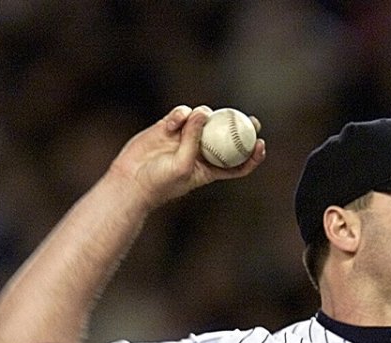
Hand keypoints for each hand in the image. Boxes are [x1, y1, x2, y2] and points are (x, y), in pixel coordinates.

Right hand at [109, 104, 264, 209]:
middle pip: (225, 137)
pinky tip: (176, 119)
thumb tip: (204, 112)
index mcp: (208, 168)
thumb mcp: (182, 164)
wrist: (130, 180)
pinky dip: (180, 114)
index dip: (251, 155)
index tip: (260, 144)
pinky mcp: (167, 128)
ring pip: (202, 120)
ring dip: (203, 116)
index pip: (236, 164)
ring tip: (198, 116)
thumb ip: (193, 139)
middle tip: (251, 119)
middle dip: (239, 127)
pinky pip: (180, 115)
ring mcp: (183, 138)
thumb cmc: (159, 182)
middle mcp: (199, 152)